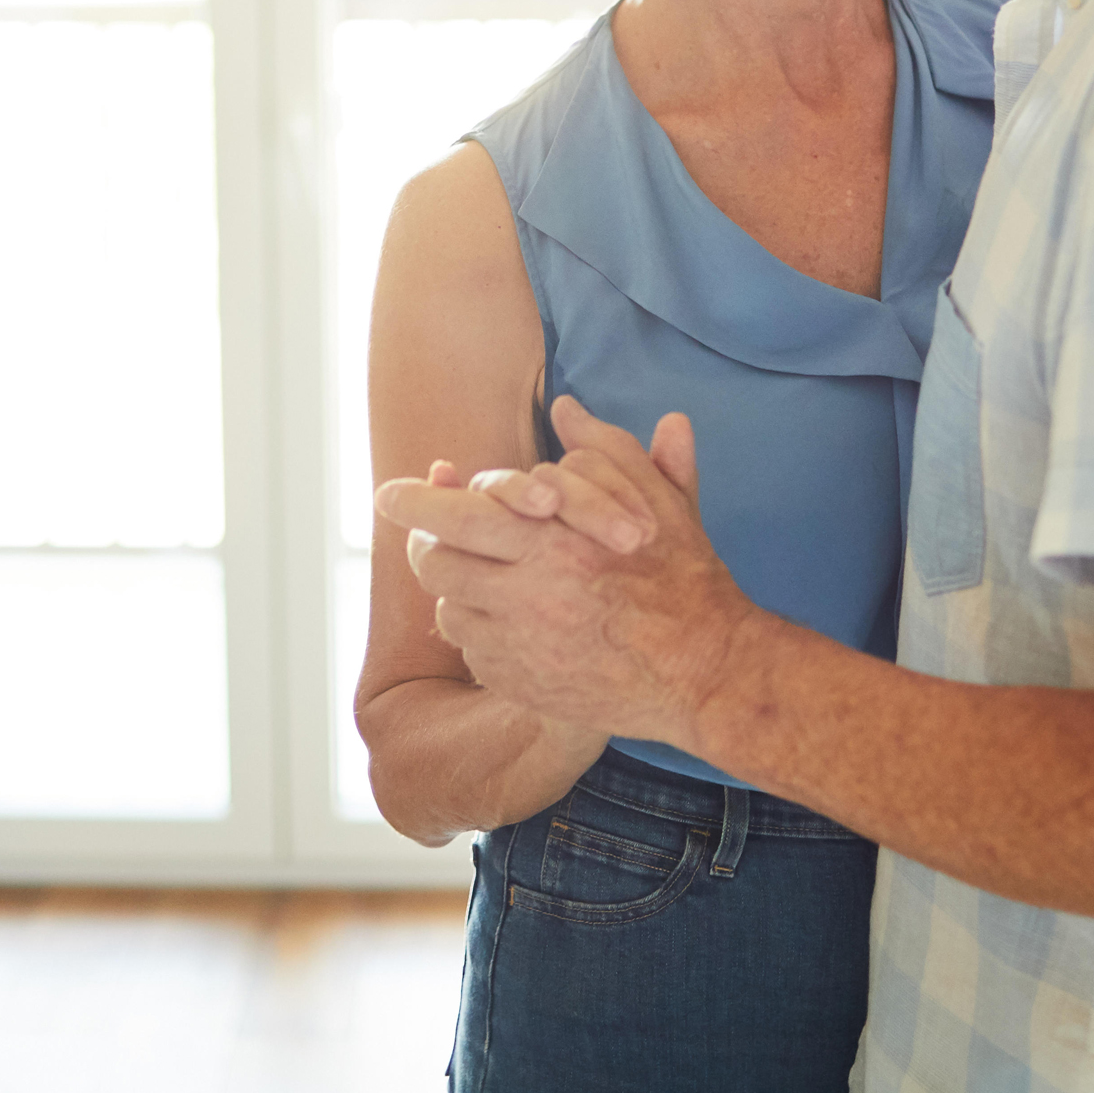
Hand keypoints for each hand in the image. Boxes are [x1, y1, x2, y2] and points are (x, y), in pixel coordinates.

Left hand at [373, 396, 755, 745]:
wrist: (704, 671)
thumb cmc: (684, 579)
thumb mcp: (658, 501)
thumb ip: (608, 449)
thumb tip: (567, 407)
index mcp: (550, 539)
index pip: (452, 514)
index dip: (412, 500)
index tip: (388, 494)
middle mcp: (524, 592)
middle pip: (434, 561)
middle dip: (422, 541)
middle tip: (423, 536)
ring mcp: (517, 646)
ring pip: (448, 609)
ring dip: (459, 590)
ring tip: (486, 580)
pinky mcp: (519, 685)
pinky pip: (473, 653)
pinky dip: (482, 635)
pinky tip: (512, 625)